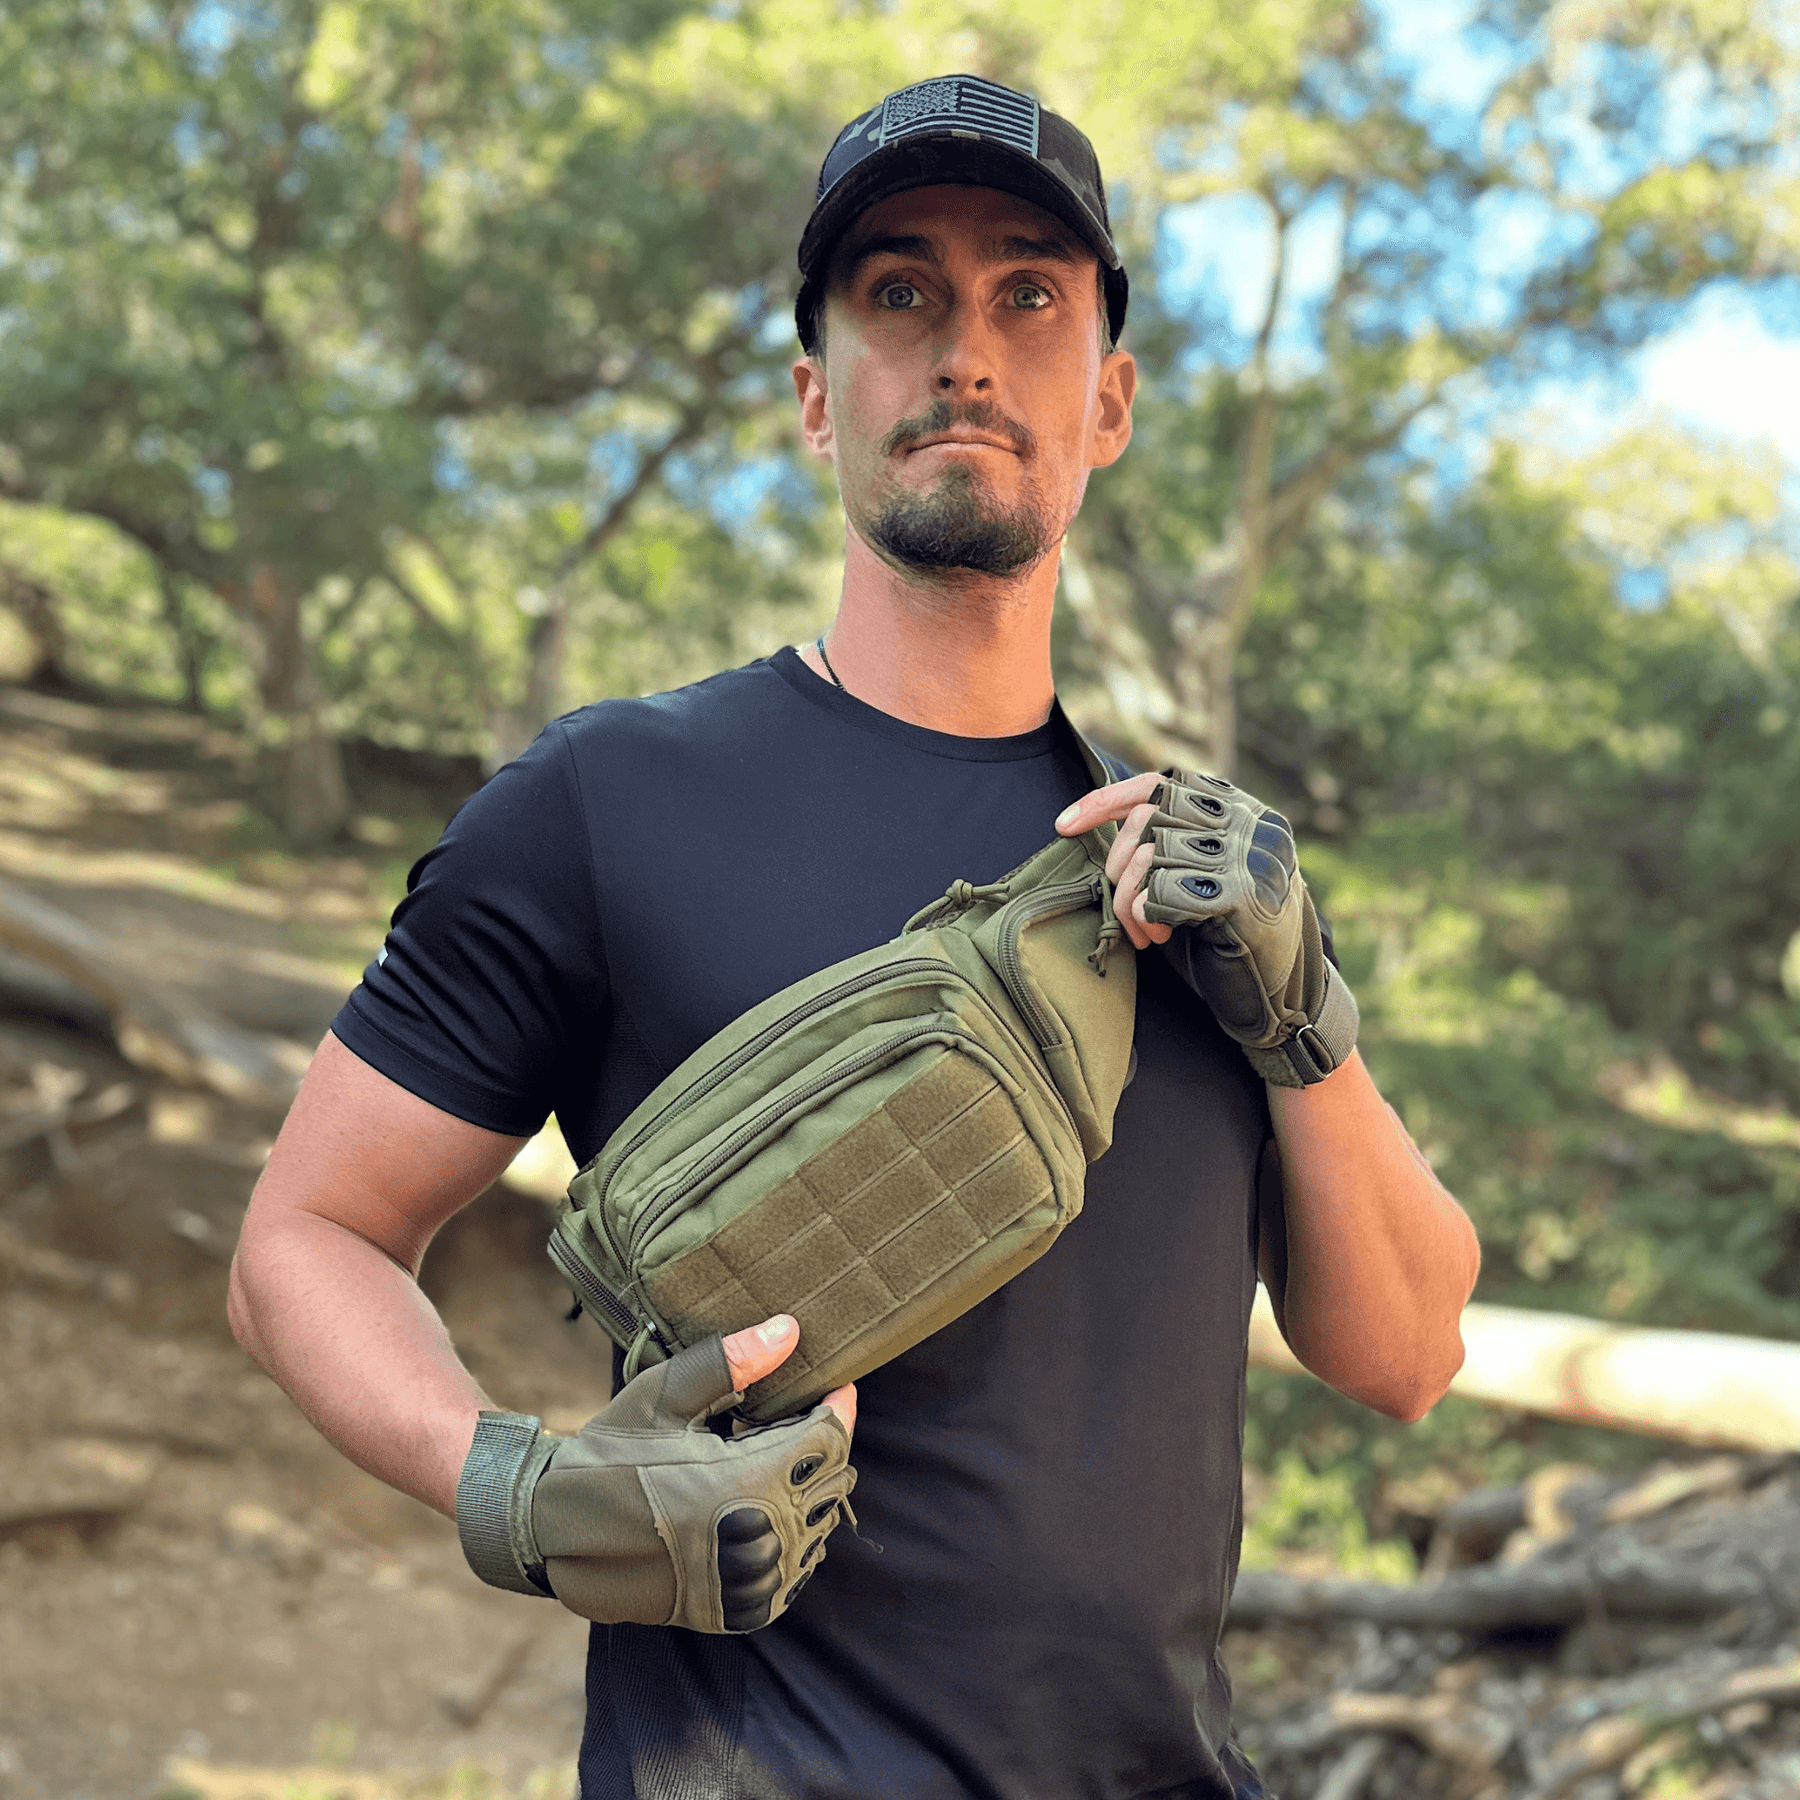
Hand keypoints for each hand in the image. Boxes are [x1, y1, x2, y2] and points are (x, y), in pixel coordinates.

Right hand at [455, 1314, 857, 1631]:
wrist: (556, 1532)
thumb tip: (790, 1330)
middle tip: (789, 1422)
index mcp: (740, 1482)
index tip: (833, 1387)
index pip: (828, 1441)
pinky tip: (762, 1506)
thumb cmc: (610, 1453)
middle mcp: (754, 1540)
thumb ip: (731, 1362)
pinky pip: (799, 1567)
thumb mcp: (663, 1395)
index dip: (835, 1408)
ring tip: (769, 1462)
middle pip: (831, 1481)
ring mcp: (749, 1583)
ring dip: (806, 1490)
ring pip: (819, 1525)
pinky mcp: (740, 1611)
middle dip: (821, 1446)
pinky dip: (792, 1534)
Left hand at [1058, 768, 1357, 1086]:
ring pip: (1150, 855)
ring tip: (1146, 933)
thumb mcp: (1202, 875)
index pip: (1159, 785)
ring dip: (1129, 902)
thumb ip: (1171, 842)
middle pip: (1147, 818)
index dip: (1104, 801)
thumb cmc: (1229, 937)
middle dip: (1117, 865)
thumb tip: (1103, 824)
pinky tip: (1161, 936)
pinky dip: (1146, 915)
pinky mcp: (1241, 894)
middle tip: (1125, 910)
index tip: (1063, 826)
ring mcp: (1247, 855)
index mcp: (1237, 808)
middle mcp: (1247, 821)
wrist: (1278, 996)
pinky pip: (1161, 892)